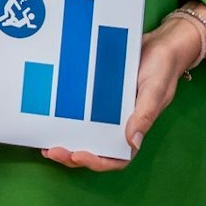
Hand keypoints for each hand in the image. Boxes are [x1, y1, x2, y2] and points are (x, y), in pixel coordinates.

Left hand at [41, 11, 205, 171]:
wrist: (159, 44)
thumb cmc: (162, 69)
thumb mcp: (155, 91)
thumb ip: (144, 115)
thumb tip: (132, 142)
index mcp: (134, 128)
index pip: (116, 157)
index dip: (97, 162)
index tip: (78, 156)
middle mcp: (117, 123)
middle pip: (94, 149)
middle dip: (72, 155)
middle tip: (50, 151)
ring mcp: (105, 110)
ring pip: (83, 132)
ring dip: (64, 140)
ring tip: (43, 141)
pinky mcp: (95, 94)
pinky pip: (78, 109)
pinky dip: (63, 116)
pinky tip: (47, 114)